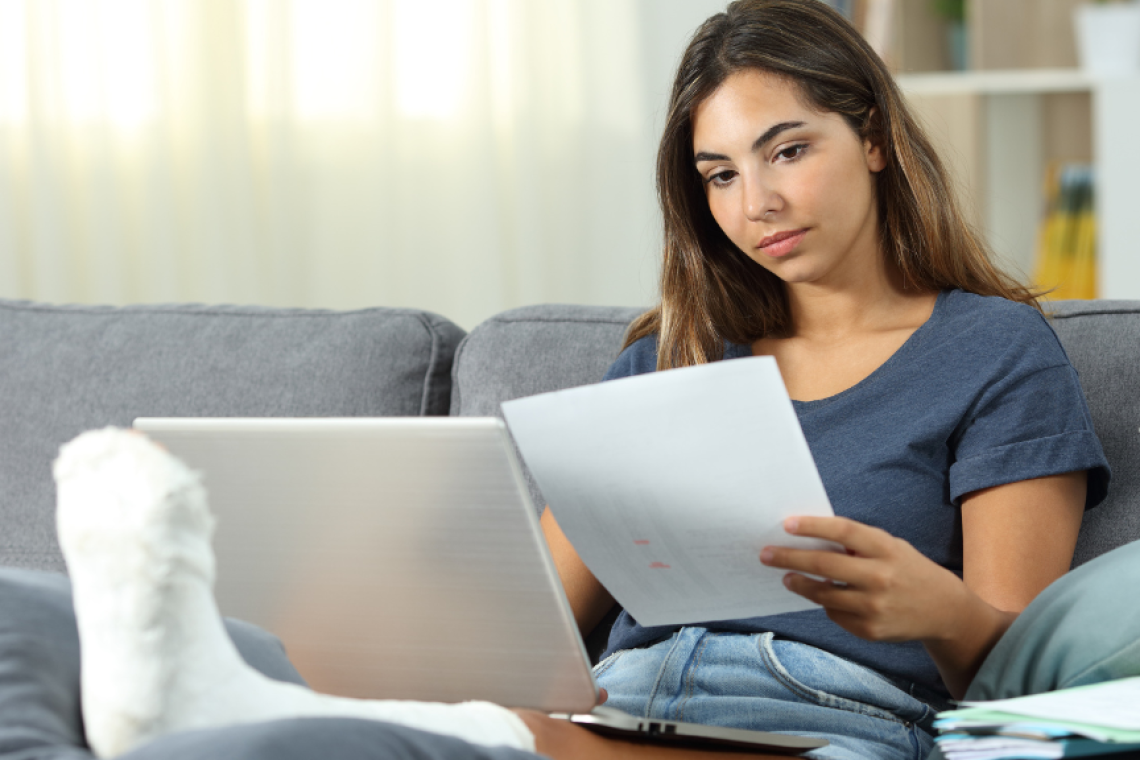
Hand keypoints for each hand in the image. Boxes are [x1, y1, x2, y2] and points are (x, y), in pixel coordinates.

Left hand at [760, 516, 971, 643]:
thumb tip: (809, 538)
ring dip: (799, 584)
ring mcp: (874, 606)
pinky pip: (835, 614)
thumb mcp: (892, 548)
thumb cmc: (909, 570)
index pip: (843, 532)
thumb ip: (858, 544)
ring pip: (823, 595)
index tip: (787, 524)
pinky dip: (827, 603)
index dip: (813, 526)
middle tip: (766, 554)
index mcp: (886, 549)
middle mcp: (880, 577)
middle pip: (825, 565)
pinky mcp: (870, 630)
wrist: (944, 611)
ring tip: (786, 577)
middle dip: (789, 558)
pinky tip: (828, 597)